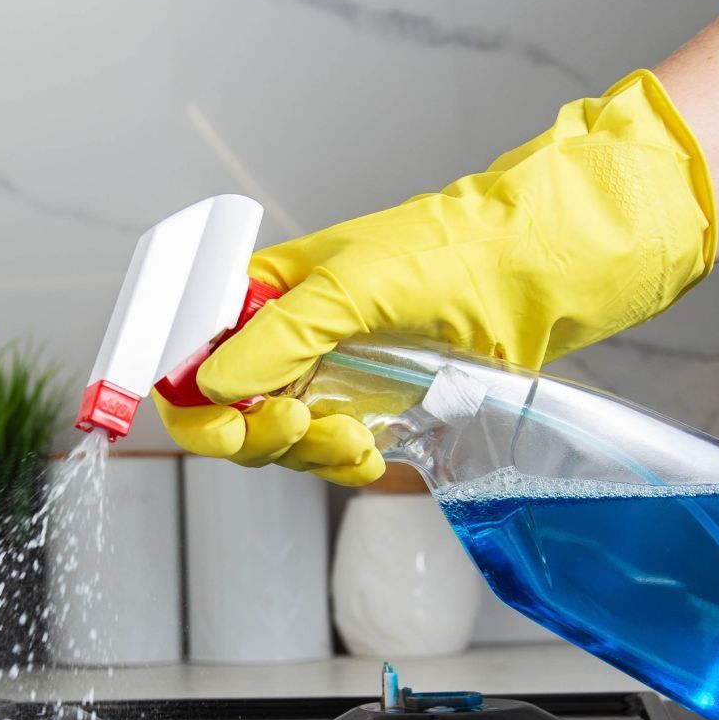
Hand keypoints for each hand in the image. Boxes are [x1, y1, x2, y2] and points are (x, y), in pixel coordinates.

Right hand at [156, 69, 716, 485]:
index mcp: (264, 296)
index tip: (220, 423)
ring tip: (354, 435)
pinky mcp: (367, 410)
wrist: (530, 276)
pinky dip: (342, 466)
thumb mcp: (350, 285)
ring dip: (307, 452)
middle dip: (257, 434)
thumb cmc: (445, 253)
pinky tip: (368, 453)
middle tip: (296, 423)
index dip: (189, 400)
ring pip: (278, 446)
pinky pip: (329, 459)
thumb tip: (212, 384)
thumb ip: (277, 336)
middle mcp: (286, 340)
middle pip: (227, 417)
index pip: (191, 358)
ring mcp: (326, 378)